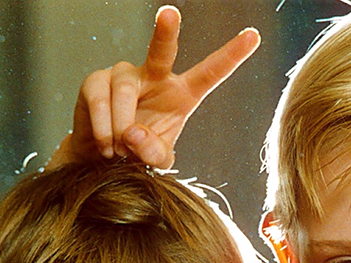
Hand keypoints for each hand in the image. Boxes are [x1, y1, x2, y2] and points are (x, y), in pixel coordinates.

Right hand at [47, 5, 260, 169]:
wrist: (101, 158)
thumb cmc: (137, 153)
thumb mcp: (157, 160)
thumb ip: (155, 154)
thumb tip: (133, 133)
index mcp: (182, 93)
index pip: (210, 72)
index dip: (231, 55)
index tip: (253, 35)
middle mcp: (155, 76)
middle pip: (162, 49)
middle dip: (166, 30)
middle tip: (170, 13)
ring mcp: (125, 74)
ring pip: (124, 90)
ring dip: (121, 125)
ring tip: (120, 151)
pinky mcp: (97, 80)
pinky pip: (100, 99)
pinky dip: (103, 127)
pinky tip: (106, 145)